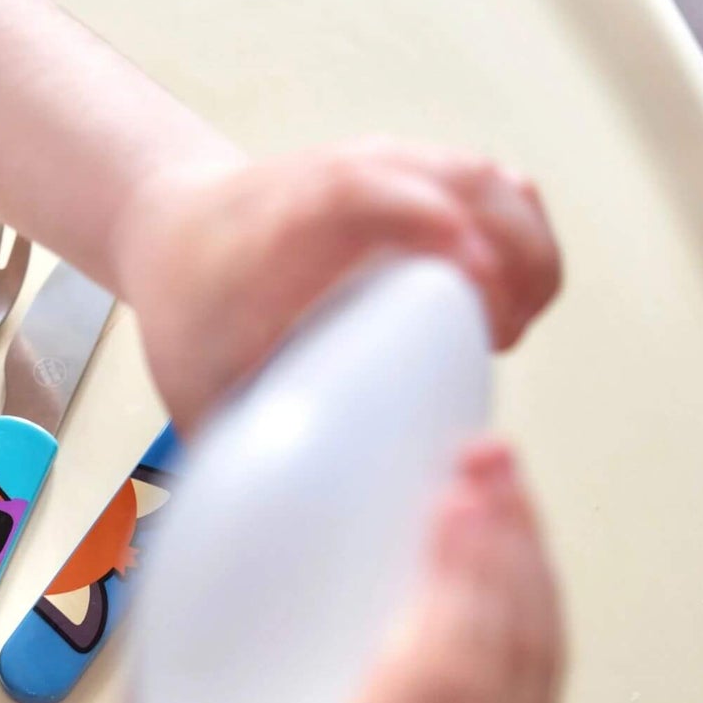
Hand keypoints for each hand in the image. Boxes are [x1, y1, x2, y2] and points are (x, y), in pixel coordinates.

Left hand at [117, 139, 561, 437]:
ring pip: (486, 180)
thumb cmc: (187, 308)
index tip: (475, 280)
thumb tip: (273, 538)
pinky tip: (514, 296)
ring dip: (525, 248)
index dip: (424, 220)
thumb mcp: (193, 383)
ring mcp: (385, 164)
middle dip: (507, 252)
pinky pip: (492, 187)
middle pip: (454, 179)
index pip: (358, 192)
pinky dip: (521, 235)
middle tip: (502, 337)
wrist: (177, 228)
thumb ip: (232, 456)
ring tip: (510, 328)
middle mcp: (341, 176)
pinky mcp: (416, 171)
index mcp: (282, 227)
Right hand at [132, 440, 563, 702]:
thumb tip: (235, 520)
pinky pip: (535, 700)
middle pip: (512, 664)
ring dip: (529, 573)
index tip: (454, 500)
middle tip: (486, 465)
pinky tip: (515, 564)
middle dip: (508, 549)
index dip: (464, 580)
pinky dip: (535, 620)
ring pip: (537, 677)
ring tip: (505, 493)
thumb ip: (202, 641)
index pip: (448, 679)